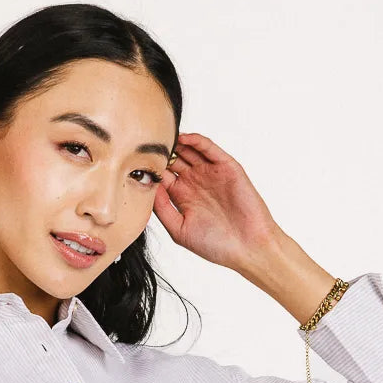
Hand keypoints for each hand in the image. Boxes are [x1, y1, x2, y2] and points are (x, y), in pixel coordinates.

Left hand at [153, 133, 282, 271]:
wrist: (247, 246)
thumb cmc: (216, 244)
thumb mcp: (179, 230)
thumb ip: (163, 209)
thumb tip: (148, 188)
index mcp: (182, 197)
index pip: (162, 176)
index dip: (151, 169)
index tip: (135, 164)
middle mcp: (195, 183)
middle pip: (173, 160)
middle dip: (161, 153)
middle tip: (146, 145)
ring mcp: (210, 173)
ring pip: (189, 151)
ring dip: (176, 143)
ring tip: (162, 136)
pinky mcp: (226, 167)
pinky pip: (209, 149)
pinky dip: (196, 141)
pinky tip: (183, 139)